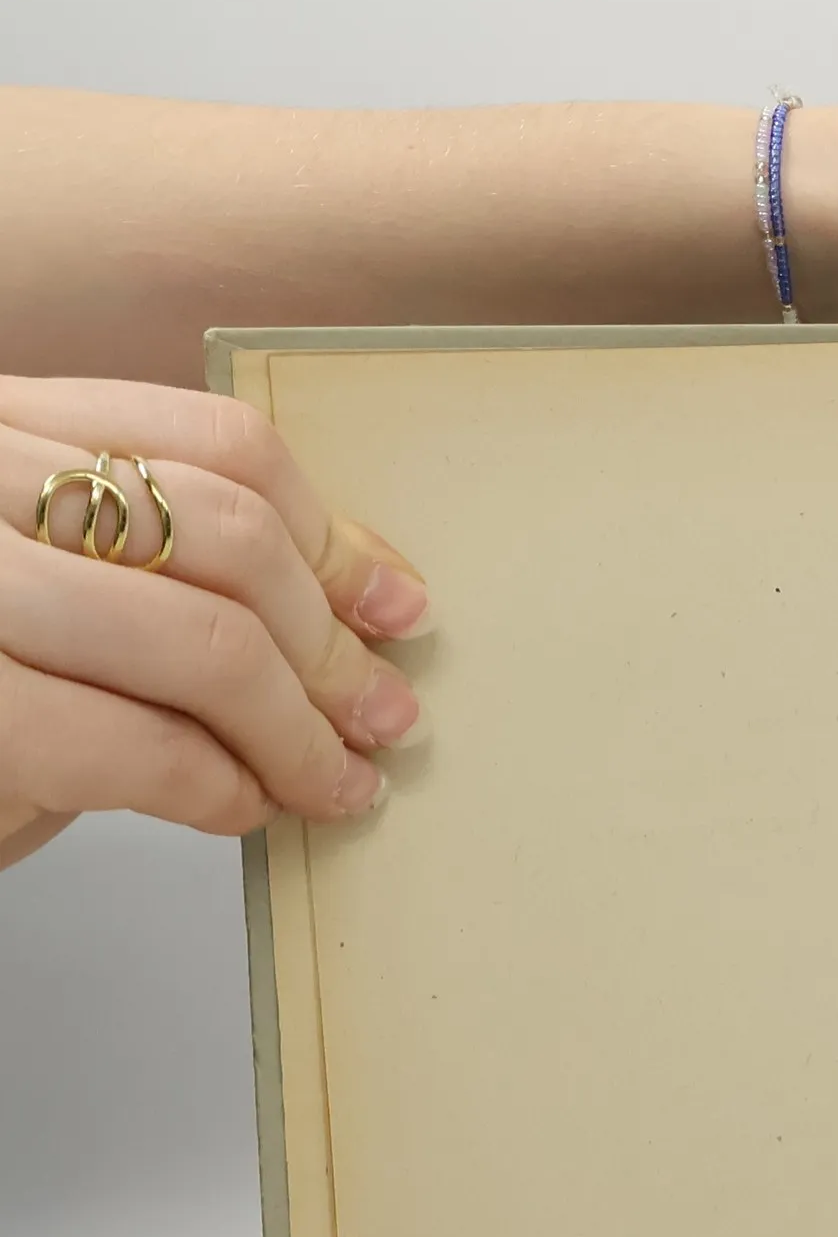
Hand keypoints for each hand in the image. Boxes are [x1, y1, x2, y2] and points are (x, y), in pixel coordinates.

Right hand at [0, 377, 428, 872]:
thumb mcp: (62, 597)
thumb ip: (172, 576)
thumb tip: (361, 614)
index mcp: (5, 426)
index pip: (216, 446)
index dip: (334, 537)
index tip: (399, 607)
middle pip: (231, 544)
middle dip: (335, 652)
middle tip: (386, 721)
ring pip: (207, 642)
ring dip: (300, 733)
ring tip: (337, 782)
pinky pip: (138, 744)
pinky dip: (219, 789)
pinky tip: (243, 809)